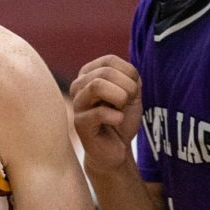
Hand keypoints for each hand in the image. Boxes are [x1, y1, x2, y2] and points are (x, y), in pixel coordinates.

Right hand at [70, 56, 142, 176]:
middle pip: (105, 72)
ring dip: (120, 97)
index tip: (133, 90)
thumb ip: (130, 77)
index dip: (129, 73)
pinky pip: (99, 112)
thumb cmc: (122, 118)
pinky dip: (117, 116)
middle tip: (129, 102)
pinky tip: (118, 121)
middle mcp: (78, 86)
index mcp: (89, 73)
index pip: (109, 60)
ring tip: (122, 110)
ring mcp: (77, 104)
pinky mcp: (79, 124)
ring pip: (96, 85)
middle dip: (127, 87)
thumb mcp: (131, 92)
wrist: (116, 148)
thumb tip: (128, 73)